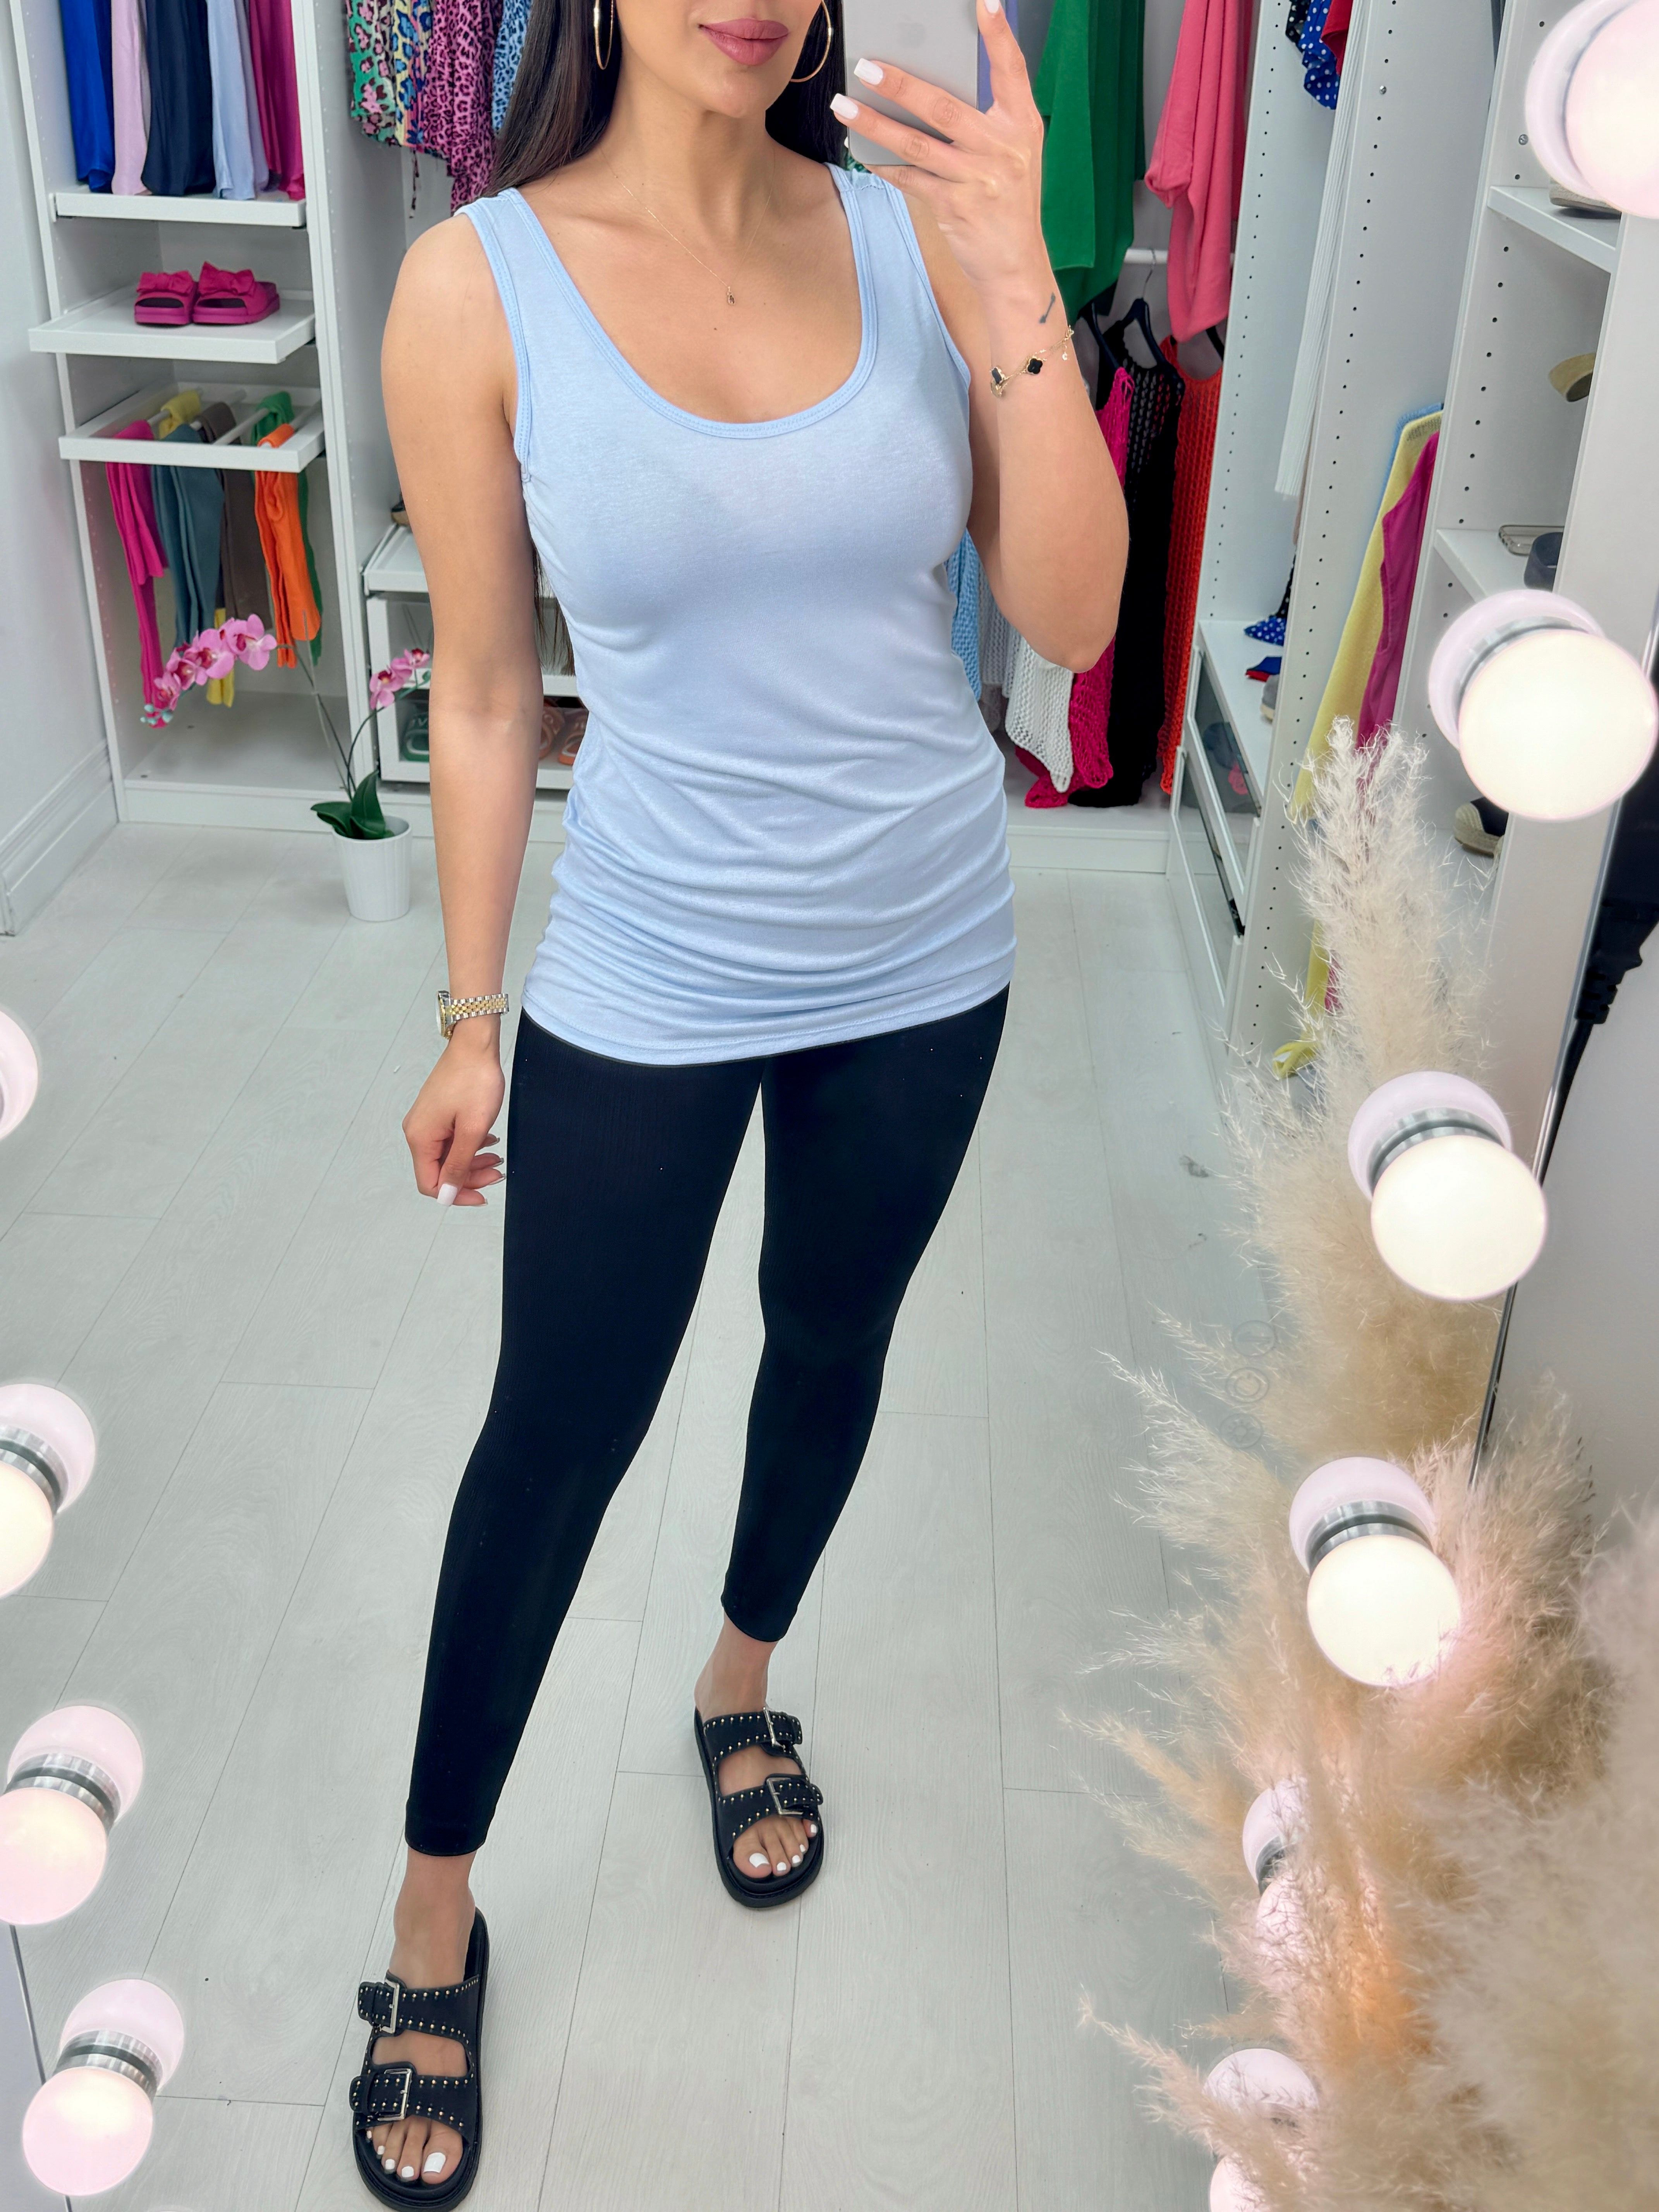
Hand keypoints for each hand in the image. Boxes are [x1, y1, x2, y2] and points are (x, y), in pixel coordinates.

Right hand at [403, 1035, 504, 1206]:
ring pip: (448, 1156)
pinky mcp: (438, 1113)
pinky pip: (451, 1140)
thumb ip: (458, 1165)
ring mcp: (427, 1122)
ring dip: (472, 1162)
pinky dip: (470, 1146)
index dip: (456, 1195)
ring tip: (498, 1157)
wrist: (475, 1044)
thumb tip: (445, 1196)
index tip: (484, 1195)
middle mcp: (418, 1132)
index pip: (430, 1184)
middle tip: (497, 1171)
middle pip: (440, 1171)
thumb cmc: (475, 1081)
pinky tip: (489, 1141)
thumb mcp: (472, 1129)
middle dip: (469, 1178)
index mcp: (421, 1138)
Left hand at [831, 0, 1047, 306]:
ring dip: (875, 124)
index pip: (1012, 70)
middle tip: (866, 65)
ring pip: (917, 143)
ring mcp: (977, 178)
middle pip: (944, 107)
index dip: (998, 35)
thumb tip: (934, 88)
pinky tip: (861, 150)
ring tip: (844, 106)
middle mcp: (1002, 148)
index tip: (984, 1)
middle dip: (901, 84)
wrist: (1016, 265)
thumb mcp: (1013, 153)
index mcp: (1023, 126)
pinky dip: (883, 164)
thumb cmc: (1009, 201)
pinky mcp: (954, 205)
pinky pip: (909, 178)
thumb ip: (986, 120)